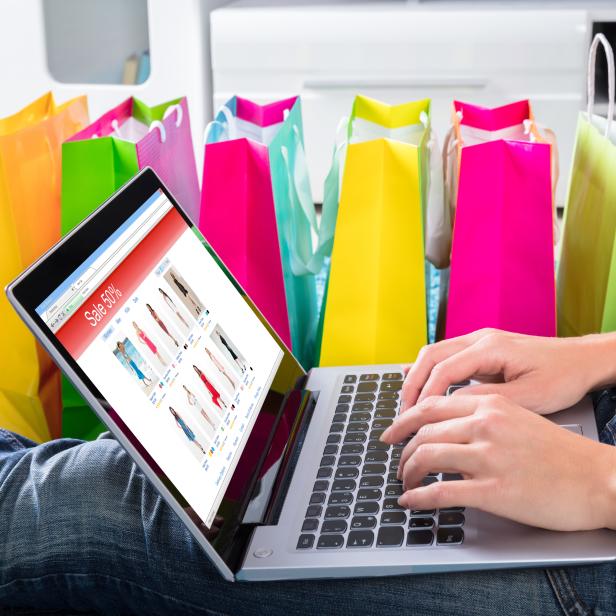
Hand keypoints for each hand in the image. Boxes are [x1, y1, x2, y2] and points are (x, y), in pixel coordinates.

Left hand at [381, 394, 615, 530]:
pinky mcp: (494, 490)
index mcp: (490, 405)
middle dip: (402, 449)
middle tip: (396, 462)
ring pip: (426, 457)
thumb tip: (447, 429)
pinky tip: (411, 502)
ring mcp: (488, 457)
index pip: (430, 405)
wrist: (598, 479)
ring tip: (405, 482)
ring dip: (407, 472)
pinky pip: (440, 492)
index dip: (404, 419)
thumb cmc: (560, 453)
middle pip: (423, 431)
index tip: (393, 431)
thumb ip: (481, 418)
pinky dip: (418, 498)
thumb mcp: (518, 418)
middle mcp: (485, 425)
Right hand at [401, 328, 615, 415]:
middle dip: (411, 384)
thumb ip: (486, 400)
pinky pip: (446, 356)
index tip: (415, 418)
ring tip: (408, 404)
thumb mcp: (528, 397)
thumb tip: (452, 406)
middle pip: (430, 356)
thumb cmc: (562, 377)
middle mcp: (480, 338)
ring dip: (417, 377)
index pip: (443, 369)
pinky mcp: (482, 349)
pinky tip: (415, 380)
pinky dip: (428, 370)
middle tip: (402, 413)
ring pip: (434, 353)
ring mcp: (480, 341)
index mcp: (491, 347)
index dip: (425, 395)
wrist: (583, 360)